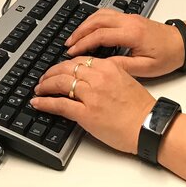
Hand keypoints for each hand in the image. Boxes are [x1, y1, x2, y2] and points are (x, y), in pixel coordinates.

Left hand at [31, 57, 155, 153]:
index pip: (80, 60)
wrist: (148, 126)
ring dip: (45, 85)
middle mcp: (98, 78)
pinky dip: (45, 102)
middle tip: (44, 78)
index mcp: (109, 67)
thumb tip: (92, 76)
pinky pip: (60, 105)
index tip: (60, 68)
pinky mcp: (86, 114)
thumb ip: (109, 74)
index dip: (66, 63)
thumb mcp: (126, 80)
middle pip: (67, 68)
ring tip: (39, 88)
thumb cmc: (141, 108)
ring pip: (60, 83)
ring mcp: (91, 95)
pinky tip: (38, 102)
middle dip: (51, 72)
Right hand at [65, 9, 184, 77]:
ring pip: (101, 14)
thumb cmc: (168, 56)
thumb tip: (101, 66)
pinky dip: (94, 20)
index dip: (83, 44)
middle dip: (79, 32)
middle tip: (67, 44)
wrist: (183, 42)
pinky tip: (89, 29)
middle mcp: (129, 21)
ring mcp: (130, 17)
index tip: (72, 52)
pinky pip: (107, 14)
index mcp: (132, 33)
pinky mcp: (131, 18)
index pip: (100, 35)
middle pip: (97, 21)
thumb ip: (122, 66)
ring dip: (85, 24)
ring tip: (75, 37)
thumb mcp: (146, 68)